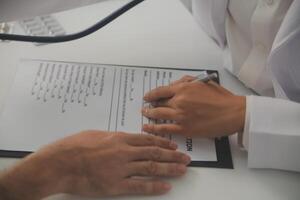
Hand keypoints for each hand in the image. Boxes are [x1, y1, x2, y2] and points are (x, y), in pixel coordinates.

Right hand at [0, 131, 189, 199]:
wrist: (60, 162)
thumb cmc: (75, 146)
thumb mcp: (97, 134)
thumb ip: (115, 137)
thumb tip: (127, 138)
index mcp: (120, 138)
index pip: (148, 140)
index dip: (163, 143)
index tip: (174, 145)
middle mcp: (124, 152)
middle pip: (154, 153)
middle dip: (172, 156)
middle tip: (185, 158)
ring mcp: (121, 169)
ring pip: (151, 168)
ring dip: (169, 169)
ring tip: (182, 170)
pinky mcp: (115, 185)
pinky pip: (139, 186)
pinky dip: (154, 186)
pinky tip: (166, 187)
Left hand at [142, 76, 245, 137]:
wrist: (233, 113)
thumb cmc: (221, 98)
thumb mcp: (203, 82)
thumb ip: (186, 81)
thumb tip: (173, 84)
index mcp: (184, 88)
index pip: (161, 91)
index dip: (151, 94)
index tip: (147, 97)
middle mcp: (180, 101)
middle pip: (159, 103)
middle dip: (151, 105)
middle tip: (145, 107)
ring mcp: (181, 116)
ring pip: (159, 114)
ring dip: (150, 114)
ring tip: (145, 114)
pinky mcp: (185, 129)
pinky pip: (165, 128)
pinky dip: (154, 128)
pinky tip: (147, 127)